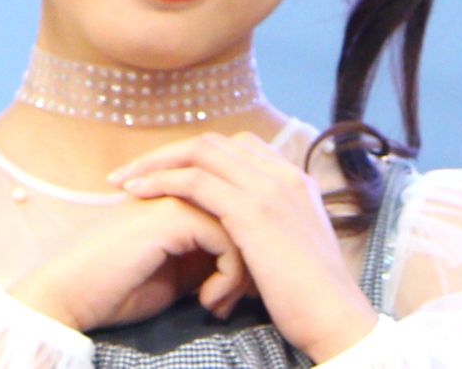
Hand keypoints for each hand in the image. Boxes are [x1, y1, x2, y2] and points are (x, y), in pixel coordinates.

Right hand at [9, 195, 249, 331]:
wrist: (75, 292)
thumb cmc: (121, 286)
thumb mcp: (180, 269)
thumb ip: (210, 252)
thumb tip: (251, 260)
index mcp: (183, 194)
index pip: (239, 208)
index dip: (249, 250)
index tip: (247, 292)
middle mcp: (182, 187)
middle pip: (245, 213)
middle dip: (252, 260)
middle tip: (246, 299)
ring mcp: (176, 197)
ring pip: (241, 226)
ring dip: (242, 274)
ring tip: (221, 306)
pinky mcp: (171, 215)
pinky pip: (225, 240)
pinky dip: (228, 278)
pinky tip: (209, 303)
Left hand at [108, 132, 377, 362]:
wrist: (337, 318)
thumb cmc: (309, 295)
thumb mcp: (289, 244)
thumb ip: (265, 222)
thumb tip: (227, 226)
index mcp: (291, 177)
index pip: (233, 146)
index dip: (192, 155)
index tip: (163, 173)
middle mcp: (281, 172)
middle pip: (211, 142)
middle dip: (167, 153)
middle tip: (133, 171)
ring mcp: (268, 187)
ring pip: (199, 153)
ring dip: (156, 163)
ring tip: (124, 180)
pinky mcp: (252, 211)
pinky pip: (195, 182)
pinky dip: (162, 182)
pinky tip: (138, 193)